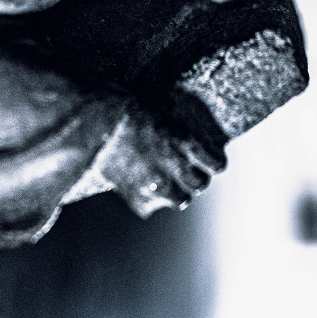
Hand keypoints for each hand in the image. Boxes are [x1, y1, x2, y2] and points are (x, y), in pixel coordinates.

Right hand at [94, 101, 223, 217]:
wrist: (99, 124)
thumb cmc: (130, 111)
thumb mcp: (164, 114)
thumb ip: (182, 133)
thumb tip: (193, 141)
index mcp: (187, 142)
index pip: (217, 164)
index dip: (212, 162)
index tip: (207, 161)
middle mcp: (177, 167)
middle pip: (200, 184)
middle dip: (194, 178)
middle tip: (182, 171)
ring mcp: (159, 186)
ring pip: (181, 200)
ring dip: (174, 192)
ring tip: (162, 181)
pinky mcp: (139, 199)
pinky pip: (150, 207)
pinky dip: (145, 200)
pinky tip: (136, 184)